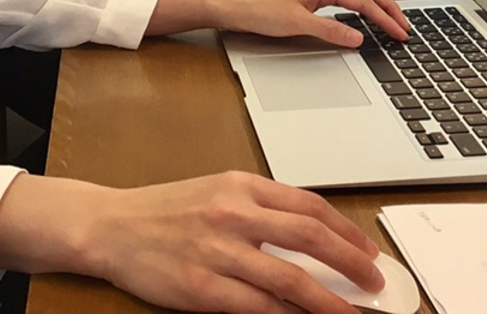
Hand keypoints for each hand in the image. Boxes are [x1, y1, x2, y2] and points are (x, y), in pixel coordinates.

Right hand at [81, 171, 381, 313]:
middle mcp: (233, 213)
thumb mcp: (216, 193)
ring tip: (351, 313)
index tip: (367, 252)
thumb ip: (260, 210)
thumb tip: (312, 239)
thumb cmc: (165, 212)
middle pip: (310, 238)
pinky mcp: (202, 288)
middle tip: (374, 283)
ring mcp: (218, 251)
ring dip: (328, 301)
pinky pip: (258, 307)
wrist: (112, 226)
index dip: (346, 232)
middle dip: (351, 263)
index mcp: (241, 186)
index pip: (309, 207)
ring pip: (291, 280)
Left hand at [169, 0, 409, 43]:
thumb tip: (358, 38)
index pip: (363, 1)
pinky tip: (358, 17)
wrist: (231, 6)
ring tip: (389, 19)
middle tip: (404, 24)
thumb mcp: (297, 25)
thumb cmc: (258, 11)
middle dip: (387, 6)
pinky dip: (357, 5)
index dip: (385, 18)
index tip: (400, 33)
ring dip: (374, 3)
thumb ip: (330, 31)